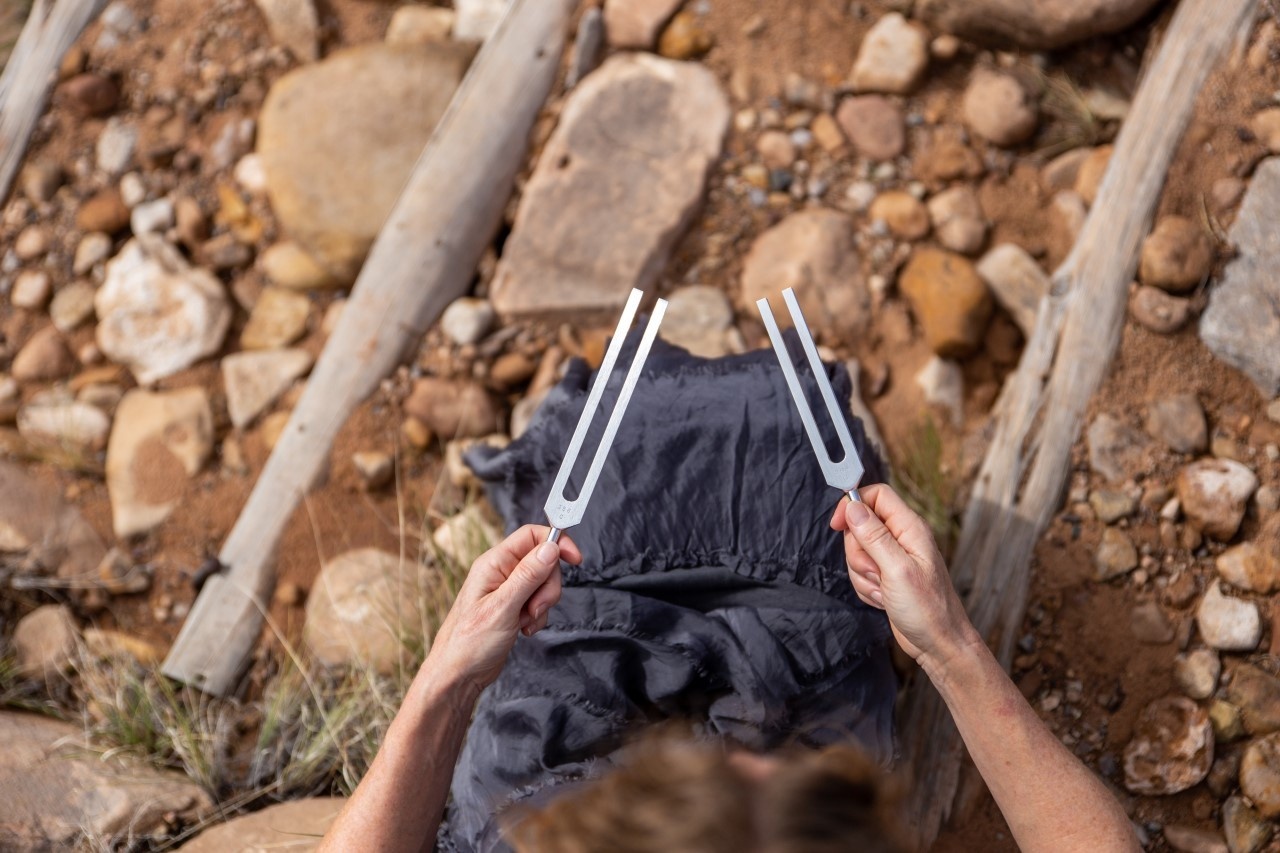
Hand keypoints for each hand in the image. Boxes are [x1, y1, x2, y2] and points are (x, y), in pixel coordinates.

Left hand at [427, 524, 580, 692]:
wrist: (458, 675)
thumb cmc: (469, 643)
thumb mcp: (503, 607)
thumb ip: (528, 575)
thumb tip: (551, 547)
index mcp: (494, 563)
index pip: (532, 536)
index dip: (556, 542)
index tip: (576, 559)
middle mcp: (501, 572)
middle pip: (543, 561)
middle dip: (548, 586)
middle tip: (535, 608)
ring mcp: (508, 590)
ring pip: (543, 583)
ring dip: (543, 604)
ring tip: (524, 622)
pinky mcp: (513, 607)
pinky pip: (538, 602)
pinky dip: (538, 617)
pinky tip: (523, 630)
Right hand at [830, 484, 974, 665]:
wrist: (938, 644)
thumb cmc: (928, 609)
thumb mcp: (897, 569)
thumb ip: (874, 535)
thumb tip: (853, 507)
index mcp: (910, 528)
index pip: (876, 495)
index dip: (853, 504)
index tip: (837, 524)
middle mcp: (902, 539)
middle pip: (860, 525)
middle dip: (857, 552)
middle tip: (876, 571)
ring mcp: (893, 558)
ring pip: (857, 551)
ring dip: (862, 574)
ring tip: (883, 589)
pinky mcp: (886, 576)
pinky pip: (860, 572)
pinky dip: (865, 587)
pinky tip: (883, 598)